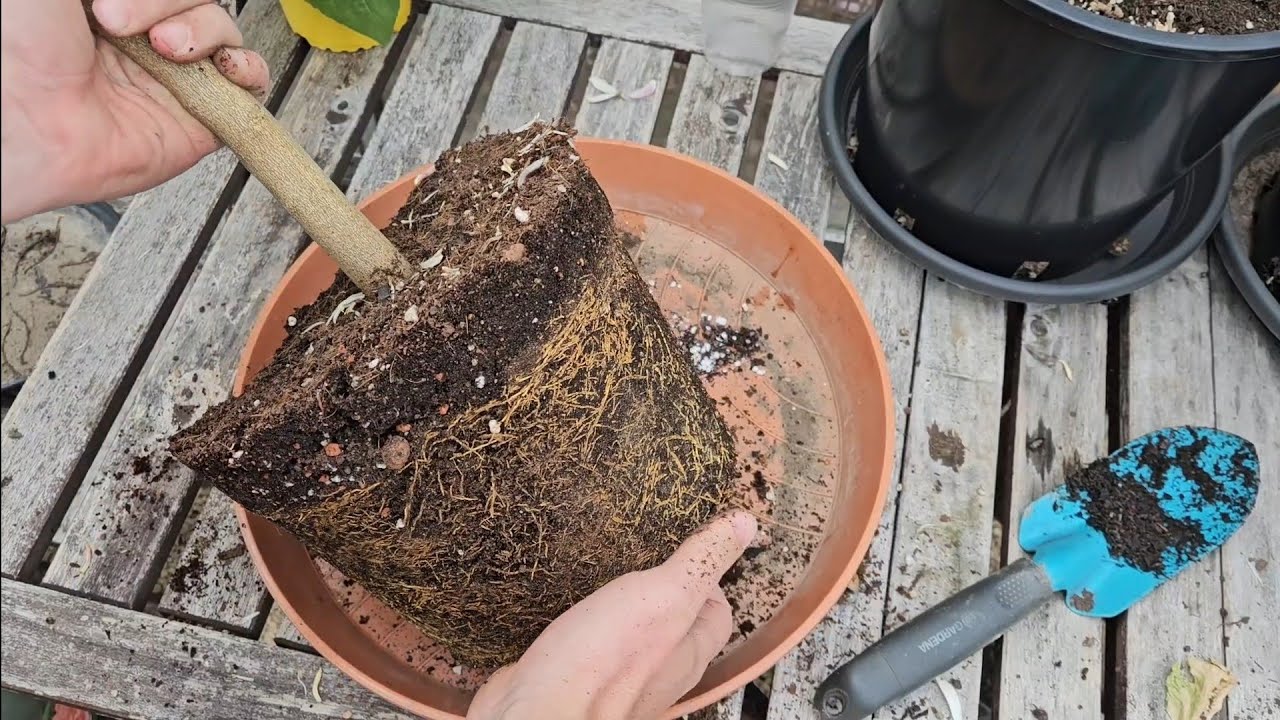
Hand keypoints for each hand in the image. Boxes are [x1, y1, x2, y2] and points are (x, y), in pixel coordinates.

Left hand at [0, 0, 269, 222]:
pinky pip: (248, 89)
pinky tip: (226, 66)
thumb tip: (149, 1)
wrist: (23, 119)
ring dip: (205, 30)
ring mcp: (175, 79)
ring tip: (167, 49)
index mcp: (107, 6)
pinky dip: (250, 69)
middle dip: (170, 3)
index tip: (108, 3)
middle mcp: (143, 40)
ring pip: (225, 34)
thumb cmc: (19, 46)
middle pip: (200, 2)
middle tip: (118, 21)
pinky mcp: (201, 121)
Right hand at [468, 512, 757, 719]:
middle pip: (677, 626)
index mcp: (690, 653)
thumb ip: (702, 560)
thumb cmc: (605, 662)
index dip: (708, 577)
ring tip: (607, 578)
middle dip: (664, 591)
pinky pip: (593, 647)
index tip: (691, 549)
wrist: (543, 710)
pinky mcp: (580, 678)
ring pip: (633, 638)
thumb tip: (745, 524)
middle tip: (645, 559)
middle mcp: (661, 673)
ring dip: (623, 610)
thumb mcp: (666, 594)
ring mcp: (619, 680)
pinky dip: (587, 627)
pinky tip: (570, 611)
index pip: (718, 612)